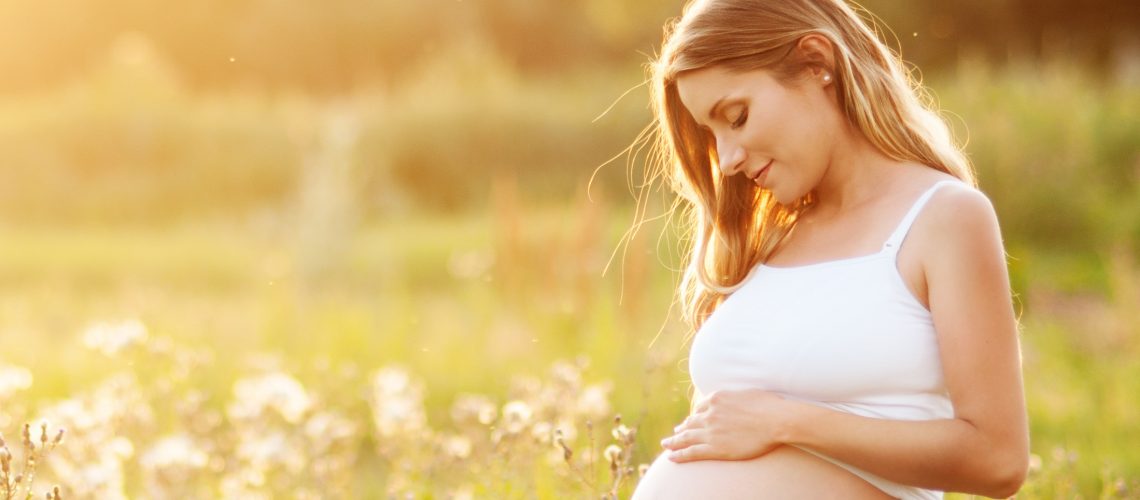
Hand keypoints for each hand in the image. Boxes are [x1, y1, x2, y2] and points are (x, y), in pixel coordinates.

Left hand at [660, 388, 791, 462]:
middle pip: (690, 423)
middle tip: (674, 434)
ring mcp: (710, 431)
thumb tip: (737, 398)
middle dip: (681, 429)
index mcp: (716, 399)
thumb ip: (736, 396)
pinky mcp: (715, 448)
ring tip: (666, 444)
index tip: (690, 421)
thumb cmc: (769, 405)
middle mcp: (709, 414)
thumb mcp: (747, 392)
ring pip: (686, 437)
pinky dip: (679, 455)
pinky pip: (691, 452)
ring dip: (673, 442)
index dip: (694, 417)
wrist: (775, 420)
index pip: (700, 409)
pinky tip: (671, 457)